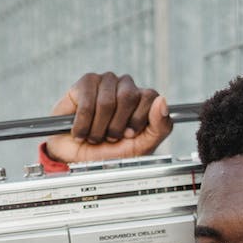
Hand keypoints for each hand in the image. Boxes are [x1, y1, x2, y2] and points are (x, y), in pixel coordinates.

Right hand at [45, 71, 171, 163]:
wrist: (80, 161)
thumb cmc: (111, 154)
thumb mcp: (142, 147)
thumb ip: (160, 127)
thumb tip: (162, 101)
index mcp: (143, 100)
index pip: (150, 96)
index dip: (138, 119)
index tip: (129, 135)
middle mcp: (126, 87)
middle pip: (129, 96)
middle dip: (117, 126)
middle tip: (110, 137)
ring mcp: (106, 82)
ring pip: (107, 102)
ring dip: (98, 129)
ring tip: (95, 136)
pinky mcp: (86, 83)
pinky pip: (87, 103)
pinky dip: (83, 125)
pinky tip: (81, 131)